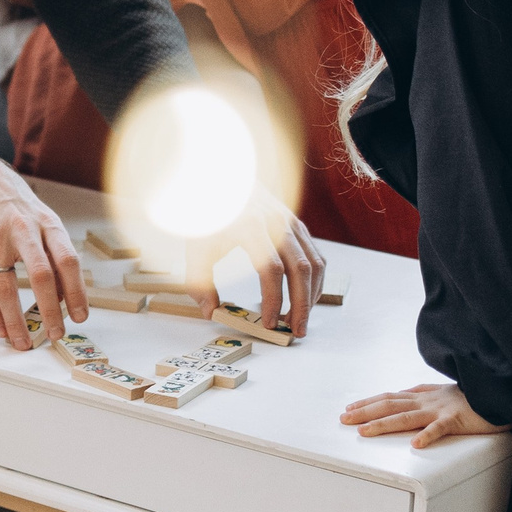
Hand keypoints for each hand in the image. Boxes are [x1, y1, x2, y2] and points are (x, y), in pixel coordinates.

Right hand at [0, 142, 86, 347]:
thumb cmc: (12, 203)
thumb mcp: (40, 219)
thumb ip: (52, 254)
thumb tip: (64, 296)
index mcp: (47, 223)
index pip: (68, 260)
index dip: (77, 291)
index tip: (80, 316)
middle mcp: (23, 228)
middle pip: (41, 275)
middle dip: (50, 310)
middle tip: (55, 334)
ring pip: (6, 286)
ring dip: (16, 319)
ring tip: (22, 341)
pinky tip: (0, 326)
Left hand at [197, 186, 324, 336]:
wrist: (222, 180)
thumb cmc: (209, 214)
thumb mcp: (196, 245)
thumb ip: (200, 281)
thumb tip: (210, 311)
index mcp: (251, 226)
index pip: (271, 270)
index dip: (272, 299)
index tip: (268, 322)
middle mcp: (277, 223)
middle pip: (301, 268)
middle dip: (301, 304)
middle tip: (295, 331)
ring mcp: (291, 222)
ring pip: (314, 263)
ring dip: (311, 295)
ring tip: (300, 320)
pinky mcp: (297, 225)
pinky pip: (315, 255)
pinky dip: (314, 280)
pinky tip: (303, 298)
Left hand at [339, 381, 508, 448]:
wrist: (502, 391)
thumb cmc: (474, 395)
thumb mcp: (444, 393)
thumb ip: (424, 394)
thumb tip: (405, 395)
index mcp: (424, 395)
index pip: (390, 397)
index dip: (368, 402)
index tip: (349, 408)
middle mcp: (427, 400)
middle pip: (390, 405)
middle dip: (365, 412)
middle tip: (343, 419)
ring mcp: (441, 409)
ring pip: (407, 417)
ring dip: (384, 424)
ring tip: (364, 432)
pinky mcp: (458, 419)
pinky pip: (441, 428)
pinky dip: (428, 436)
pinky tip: (415, 445)